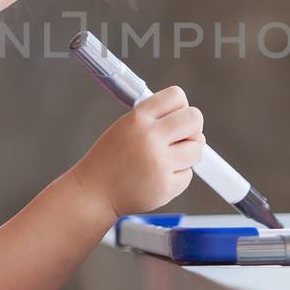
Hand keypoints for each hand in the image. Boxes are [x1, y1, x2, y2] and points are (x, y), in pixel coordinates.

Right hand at [72, 86, 203, 217]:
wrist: (93, 193)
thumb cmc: (110, 160)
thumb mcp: (124, 127)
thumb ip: (154, 119)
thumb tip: (191, 119)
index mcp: (137, 118)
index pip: (177, 96)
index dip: (182, 106)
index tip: (177, 117)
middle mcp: (149, 138)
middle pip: (194, 119)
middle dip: (193, 128)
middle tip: (182, 138)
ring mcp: (159, 163)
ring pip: (196, 148)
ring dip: (187, 153)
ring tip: (167, 159)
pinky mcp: (166, 186)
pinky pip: (188, 174)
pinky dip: (178, 176)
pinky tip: (159, 177)